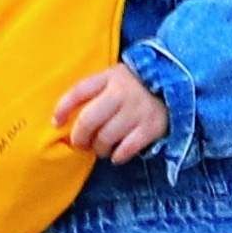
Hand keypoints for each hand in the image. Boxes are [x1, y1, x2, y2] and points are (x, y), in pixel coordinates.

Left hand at [54, 60, 169, 163]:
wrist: (175, 83)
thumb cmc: (135, 86)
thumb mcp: (114, 78)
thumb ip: (93, 92)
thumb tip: (64, 119)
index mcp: (110, 77)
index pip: (79, 91)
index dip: (63, 108)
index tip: (56, 123)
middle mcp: (122, 92)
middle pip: (88, 120)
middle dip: (80, 137)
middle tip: (80, 143)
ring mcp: (138, 110)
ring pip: (106, 137)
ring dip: (99, 148)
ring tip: (101, 148)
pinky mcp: (152, 126)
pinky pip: (127, 148)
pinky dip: (118, 155)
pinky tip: (117, 154)